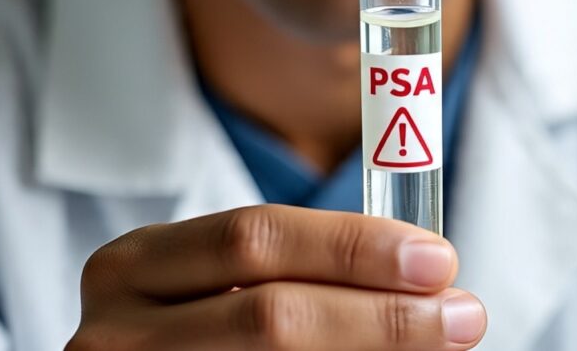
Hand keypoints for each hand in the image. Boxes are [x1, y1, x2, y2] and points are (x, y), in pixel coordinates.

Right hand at [65, 204, 486, 349]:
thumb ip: (297, 270)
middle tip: (461, 314)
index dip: (353, 247)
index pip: (257, 238)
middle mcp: (115, 333)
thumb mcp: (217, 284)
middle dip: (380, 314)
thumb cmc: (198, 329)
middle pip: (270, 315)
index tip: (437, 257)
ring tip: (440, 344)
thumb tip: (426, 277)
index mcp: (134, 266)